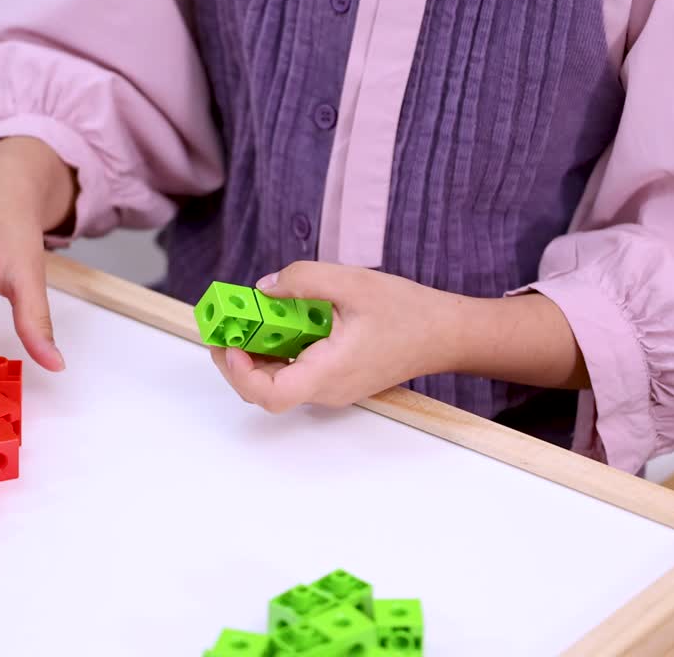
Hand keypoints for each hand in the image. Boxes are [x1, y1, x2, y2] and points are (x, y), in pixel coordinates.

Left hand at [209, 262, 590, 412]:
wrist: (447, 333)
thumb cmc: (408, 311)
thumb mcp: (352, 283)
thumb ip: (303, 280)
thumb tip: (264, 288)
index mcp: (329, 372)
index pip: (270, 394)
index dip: (239, 372)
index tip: (230, 340)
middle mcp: (327, 390)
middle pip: (266, 389)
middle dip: (239, 357)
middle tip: (226, 323)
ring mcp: (332, 388)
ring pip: (279, 380)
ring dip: (257, 351)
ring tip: (248, 316)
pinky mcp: (336, 379)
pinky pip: (296, 371)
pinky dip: (279, 349)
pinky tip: (277, 320)